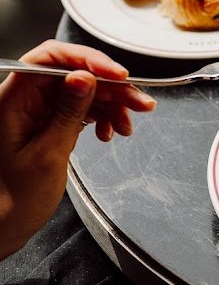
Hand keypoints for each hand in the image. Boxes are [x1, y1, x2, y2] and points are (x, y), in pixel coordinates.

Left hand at [0, 39, 155, 257]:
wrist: (4, 225)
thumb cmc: (13, 199)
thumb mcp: (47, 155)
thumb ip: (67, 113)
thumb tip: (84, 78)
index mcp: (12, 100)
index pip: (50, 59)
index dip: (86, 59)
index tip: (116, 74)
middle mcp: (24, 99)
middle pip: (73, 74)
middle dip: (109, 87)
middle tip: (139, 102)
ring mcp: (37, 110)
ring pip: (82, 91)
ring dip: (111, 104)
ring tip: (128, 125)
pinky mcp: (49, 122)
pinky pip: (81, 108)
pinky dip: (102, 117)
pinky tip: (110, 132)